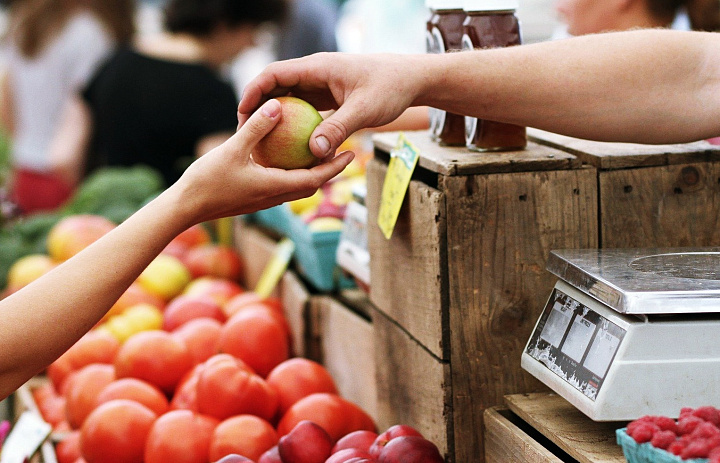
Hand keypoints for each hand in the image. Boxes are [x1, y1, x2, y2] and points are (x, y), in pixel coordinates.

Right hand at [172, 98, 354, 225]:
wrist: (185, 208)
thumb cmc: (207, 181)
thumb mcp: (232, 149)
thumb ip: (256, 128)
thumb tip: (277, 105)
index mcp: (275, 187)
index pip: (315, 179)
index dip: (335, 167)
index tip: (351, 154)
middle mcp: (273, 197)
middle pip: (310, 185)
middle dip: (329, 170)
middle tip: (343, 151)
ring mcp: (263, 200)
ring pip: (296, 186)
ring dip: (311, 173)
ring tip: (319, 153)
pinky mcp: (253, 198)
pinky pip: (280, 185)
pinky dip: (291, 173)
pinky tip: (285, 157)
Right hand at [237, 53, 422, 158]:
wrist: (411, 79)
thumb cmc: (390, 88)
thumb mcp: (364, 110)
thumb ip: (338, 129)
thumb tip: (314, 152)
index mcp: (317, 67)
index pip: (274, 74)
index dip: (253, 92)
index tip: (242, 114)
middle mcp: (315, 74)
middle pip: (276, 87)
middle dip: (258, 107)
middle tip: (245, 133)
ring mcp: (321, 85)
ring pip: (289, 99)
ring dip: (275, 118)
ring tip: (261, 142)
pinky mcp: (328, 97)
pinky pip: (304, 110)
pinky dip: (294, 125)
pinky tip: (289, 147)